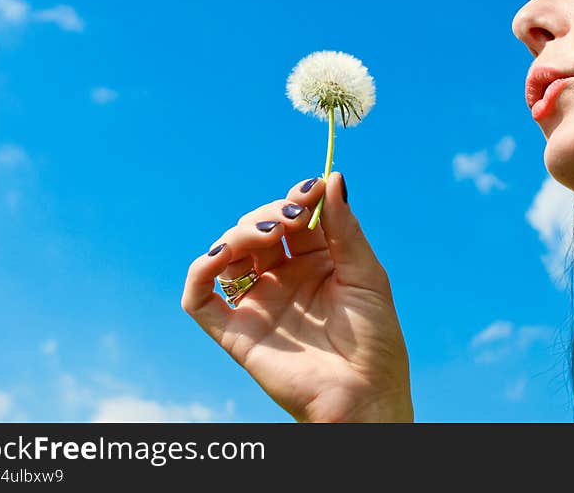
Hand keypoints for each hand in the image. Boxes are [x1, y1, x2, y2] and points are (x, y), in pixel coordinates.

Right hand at [181, 172, 413, 422]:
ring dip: (236, 234)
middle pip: (256, 229)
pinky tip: (217, 256)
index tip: (309, 189)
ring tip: (261, 234)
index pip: (293, 217)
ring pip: (227, 255)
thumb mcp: (367, 275)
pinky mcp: (237, 332)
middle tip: (288, 219)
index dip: (296, 199)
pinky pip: (201, 300)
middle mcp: (283, 278)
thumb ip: (345, 228)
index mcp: (316, 261)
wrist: (366, 396)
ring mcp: (259, 303)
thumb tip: (332, 177)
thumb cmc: (375, 339)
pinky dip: (198, 273)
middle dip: (267, 213)